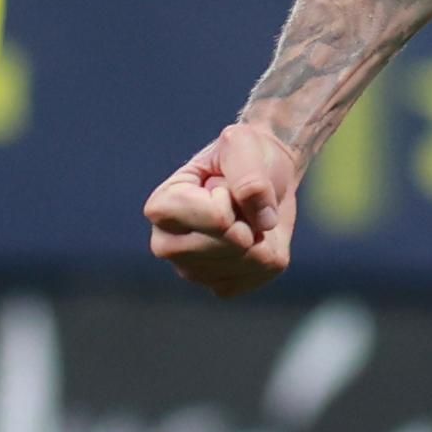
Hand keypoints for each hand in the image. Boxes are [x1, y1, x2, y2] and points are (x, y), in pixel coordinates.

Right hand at [145, 121, 301, 296]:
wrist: (261, 171)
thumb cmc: (243, 154)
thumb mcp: (243, 144)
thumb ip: (249, 174)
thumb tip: (264, 221)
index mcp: (161, 208)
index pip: (217, 218)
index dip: (232, 195)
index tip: (223, 183)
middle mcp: (167, 246)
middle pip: (233, 242)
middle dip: (248, 216)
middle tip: (237, 201)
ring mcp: (193, 272)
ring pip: (250, 259)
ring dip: (260, 231)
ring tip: (244, 215)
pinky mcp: (223, 287)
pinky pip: (263, 270)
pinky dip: (270, 248)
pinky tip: (254, 234)